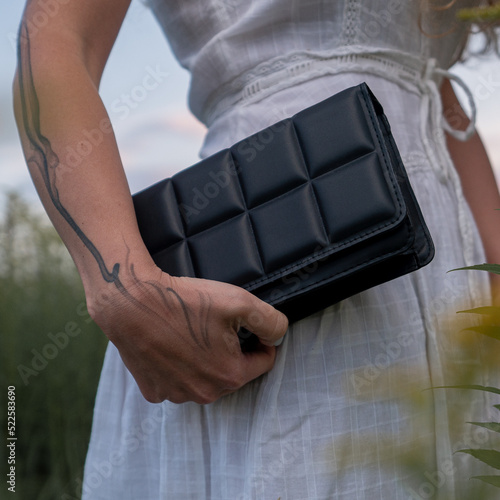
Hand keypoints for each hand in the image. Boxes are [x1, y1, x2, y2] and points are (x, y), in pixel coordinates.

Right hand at [88, 265, 288, 403]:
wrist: (131, 303)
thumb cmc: (185, 302)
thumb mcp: (240, 302)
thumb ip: (271, 321)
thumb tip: (278, 335)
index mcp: (230, 376)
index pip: (264, 361)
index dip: (260, 339)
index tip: (247, 324)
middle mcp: (204, 394)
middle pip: (233, 371)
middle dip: (232, 350)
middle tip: (215, 324)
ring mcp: (176, 395)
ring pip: (204, 377)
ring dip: (205, 359)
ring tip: (191, 333)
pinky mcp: (153, 390)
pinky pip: (176, 380)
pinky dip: (179, 366)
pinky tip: (171, 345)